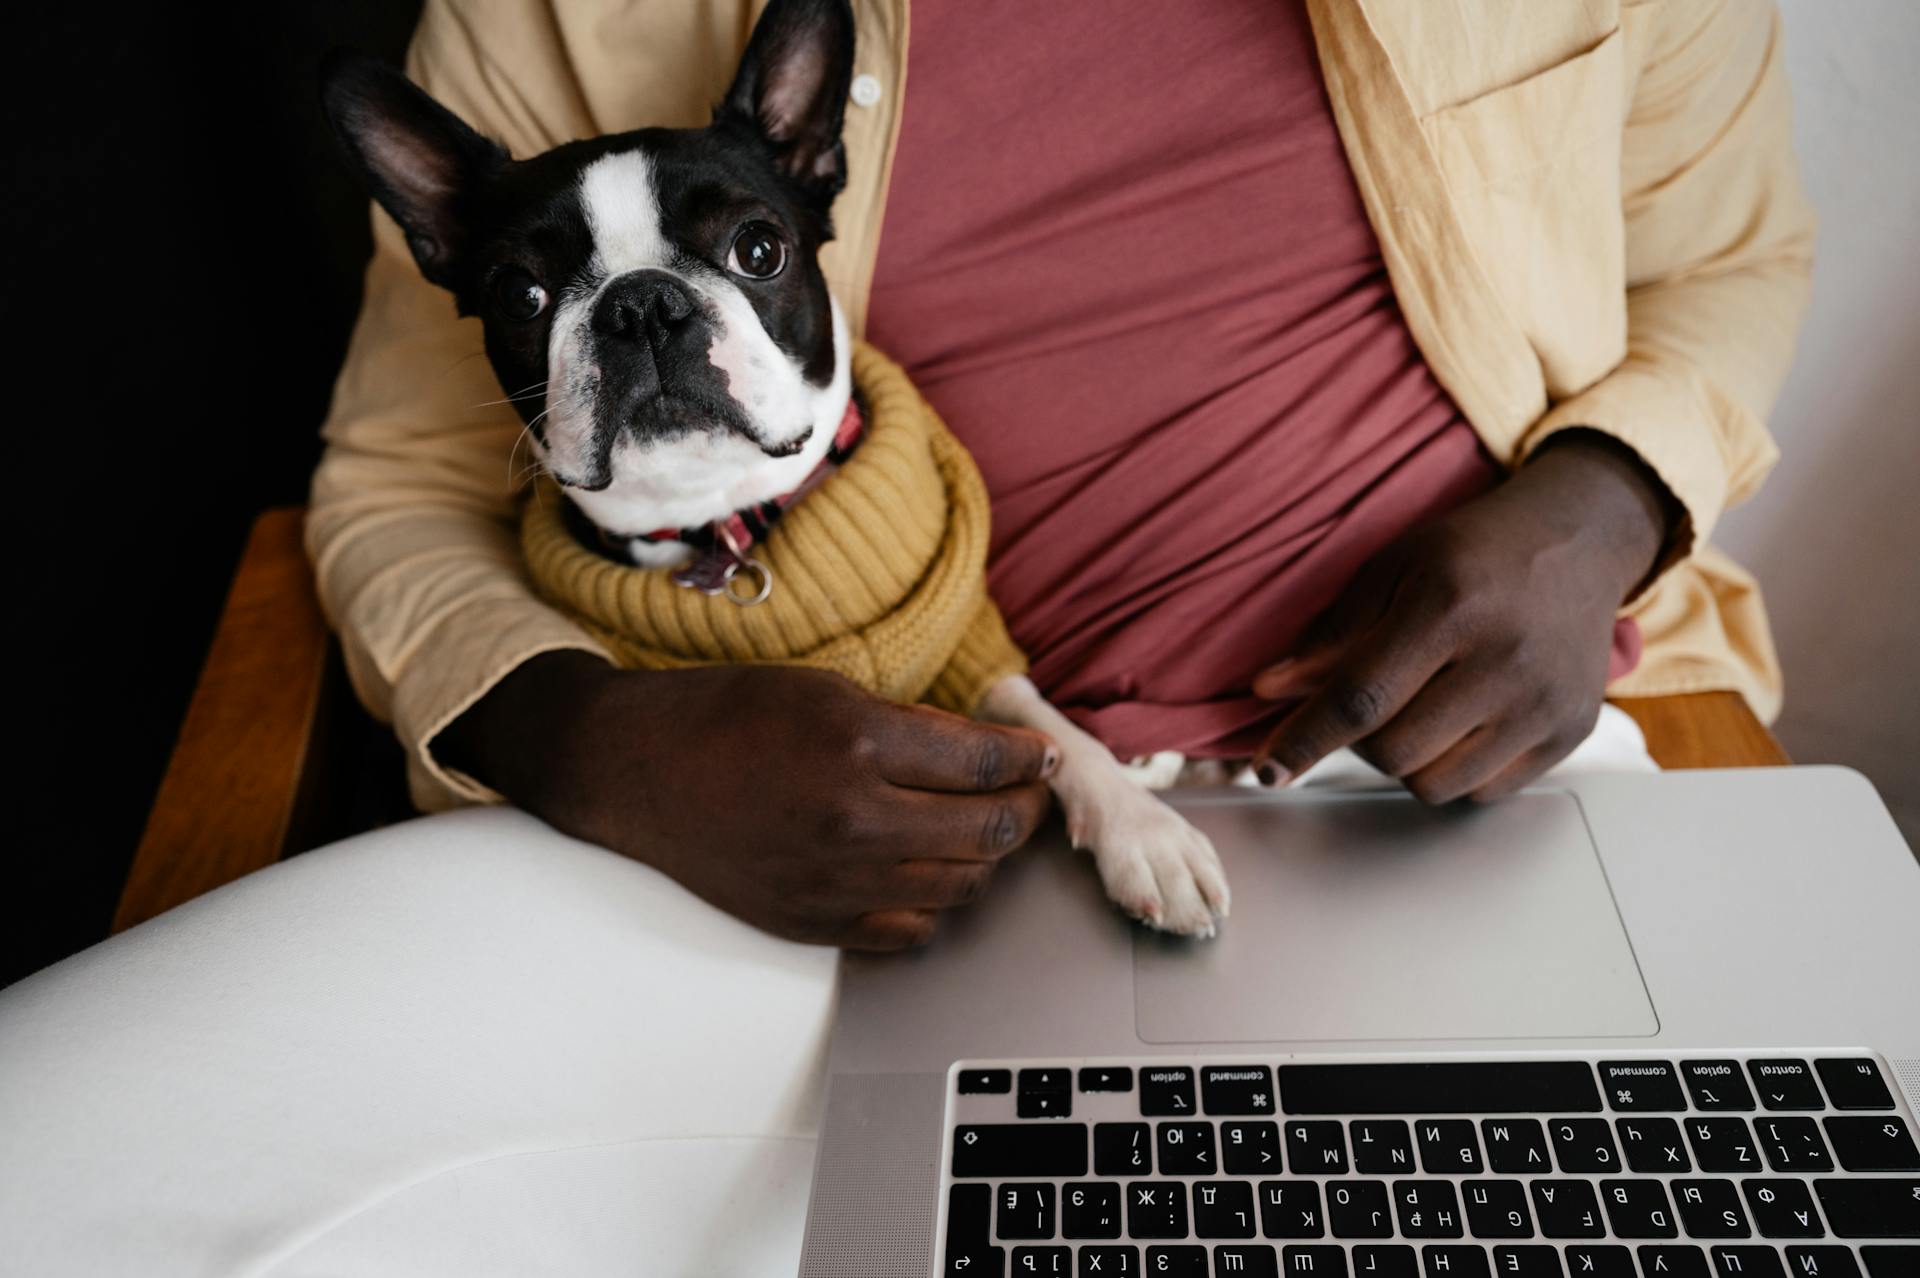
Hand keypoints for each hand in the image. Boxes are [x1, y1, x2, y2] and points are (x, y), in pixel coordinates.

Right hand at [436, 652, 1058, 948]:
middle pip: (988, 833)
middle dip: (1024, 811)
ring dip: (986, 858)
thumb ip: (913, 725)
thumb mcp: (824, 689)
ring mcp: (833, 882)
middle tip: (1028, 794)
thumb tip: (987, 750)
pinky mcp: (813, 923)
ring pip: (959, 887)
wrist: (636, 772)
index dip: (1028, 759)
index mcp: (856, 744)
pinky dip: (936, 903)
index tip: (1039, 755)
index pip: (984, 763)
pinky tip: (932, 872)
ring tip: (984, 830)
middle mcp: (853, 820)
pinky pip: (911, 930)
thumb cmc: (724, 716)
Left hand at [1251, 431, 1675, 802]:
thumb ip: (1330, 635)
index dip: (1303, 739)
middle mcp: (1506, 660)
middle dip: (1358, 740)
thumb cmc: (1474, 553)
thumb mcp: (1391, 569)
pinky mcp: (1571, 733)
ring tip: (1418, 708)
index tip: (1265, 768)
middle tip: (1368, 702)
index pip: (1359, 698)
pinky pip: (1482, 792)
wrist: (1578, 542)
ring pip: (1434, 784)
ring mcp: (1545, 703)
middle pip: (1393, 751)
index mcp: (1450, 606)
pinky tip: (1461, 722)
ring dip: (1405, 760)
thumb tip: (1268, 690)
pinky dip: (1453, 770)